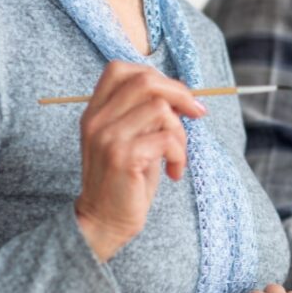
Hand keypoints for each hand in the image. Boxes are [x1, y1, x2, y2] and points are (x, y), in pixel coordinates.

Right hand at [75, 61, 205, 262]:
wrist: (103, 223)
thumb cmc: (124, 182)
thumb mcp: (131, 140)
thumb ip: (146, 114)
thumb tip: (185, 94)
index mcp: (95, 112)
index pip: (119, 69)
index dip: (155, 75)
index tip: (177, 97)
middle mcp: (97, 120)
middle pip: (145, 81)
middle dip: (180, 94)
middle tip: (196, 114)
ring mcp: (108, 137)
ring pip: (160, 109)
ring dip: (181, 133)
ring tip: (177, 156)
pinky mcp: (123, 157)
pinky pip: (167, 139)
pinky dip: (180, 155)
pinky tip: (174, 172)